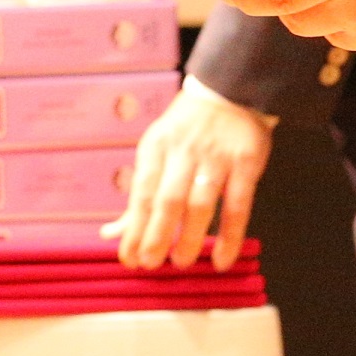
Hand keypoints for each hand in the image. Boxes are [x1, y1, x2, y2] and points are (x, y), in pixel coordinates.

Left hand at [110, 78, 275, 270]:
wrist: (229, 90)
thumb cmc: (186, 132)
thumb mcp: (156, 152)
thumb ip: (138, 197)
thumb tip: (110, 235)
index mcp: (156, 147)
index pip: (142, 194)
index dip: (134, 229)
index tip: (129, 259)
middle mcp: (184, 151)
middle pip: (168, 199)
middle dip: (156, 236)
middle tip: (151, 264)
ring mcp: (217, 157)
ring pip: (200, 204)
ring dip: (190, 237)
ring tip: (181, 262)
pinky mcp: (246, 162)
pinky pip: (237, 205)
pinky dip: (230, 236)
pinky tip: (221, 259)